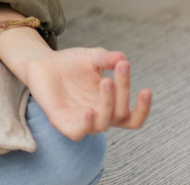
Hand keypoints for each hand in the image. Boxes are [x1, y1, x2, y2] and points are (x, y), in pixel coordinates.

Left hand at [14, 46, 151, 139]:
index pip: (132, 117)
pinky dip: (85, 125)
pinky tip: (89, 110)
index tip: (146, 90)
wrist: (43, 61)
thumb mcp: (94, 57)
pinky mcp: (61, 121)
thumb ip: (108, 59)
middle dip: (124, 91)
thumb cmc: (72, 63)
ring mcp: (80, 120)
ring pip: (102, 124)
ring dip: (108, 104)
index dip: (142, 109)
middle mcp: (97, 116)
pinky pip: (76, 133)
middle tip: (122, 67)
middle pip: (120, 115)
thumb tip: (122, 58)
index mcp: (109, 106)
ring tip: (106, 81)